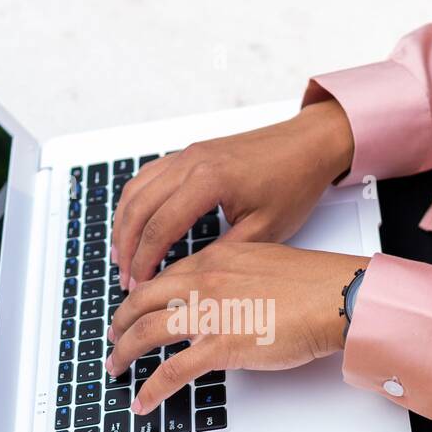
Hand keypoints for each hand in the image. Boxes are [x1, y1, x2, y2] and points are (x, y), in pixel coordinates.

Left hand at [106, 241, 367, 413]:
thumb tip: (227, 294)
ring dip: (125, 351)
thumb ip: (237, 274)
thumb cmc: (314, 283)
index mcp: (216, 258)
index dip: (144, 295)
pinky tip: (143, 400)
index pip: (166, 276)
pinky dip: (151, 388)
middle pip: (144, 300)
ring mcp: (209, 314)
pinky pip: (172, 371)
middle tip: (114, 336)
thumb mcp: (264, 261)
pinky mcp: (220, 346)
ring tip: (117, 366)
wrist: (336, 296)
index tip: (136, 307)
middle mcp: (204, 281)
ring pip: (147, 332)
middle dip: (121, 320)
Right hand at [111, 99, 353, 291]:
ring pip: (136, 189)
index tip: (139, 287)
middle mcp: (191, 162)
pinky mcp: (190, 153)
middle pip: (138, 209)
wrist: (308, 144)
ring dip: (124, 224)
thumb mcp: (264, 230)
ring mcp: (187, 154)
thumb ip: (223, 253)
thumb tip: (188, 277)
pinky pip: (147, 176)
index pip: (159, 228)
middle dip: (126, 247)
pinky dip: (134, 202)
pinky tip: (135, 223)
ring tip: (123, 256)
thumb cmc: (293, 182)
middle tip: (126, 278)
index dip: (144, 262)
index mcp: (209, 181)